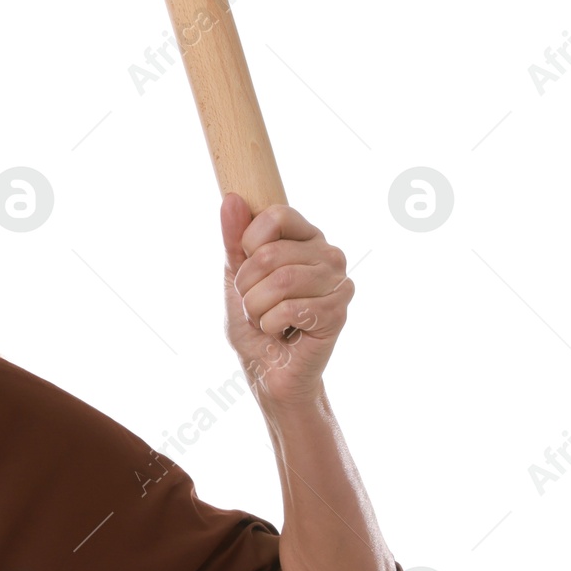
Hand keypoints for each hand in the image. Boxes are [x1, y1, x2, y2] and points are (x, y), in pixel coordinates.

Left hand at [219, 193, 352, 410]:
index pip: (275, 215)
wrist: (267, 371)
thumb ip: (234, 240)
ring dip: (257, 308)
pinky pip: (291, 309)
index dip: (248, 245)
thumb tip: (231, 199)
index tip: (247, 269)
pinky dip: (272, 325)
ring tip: (267, 319)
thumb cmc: (253, 323)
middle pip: (271, 253)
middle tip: (255, 305)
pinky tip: (284, 332)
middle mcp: (328, 253)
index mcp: (305, 237)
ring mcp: (338, 281)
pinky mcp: (338, 311)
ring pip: (280, 281)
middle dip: (247, 287)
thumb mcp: (235, 278)